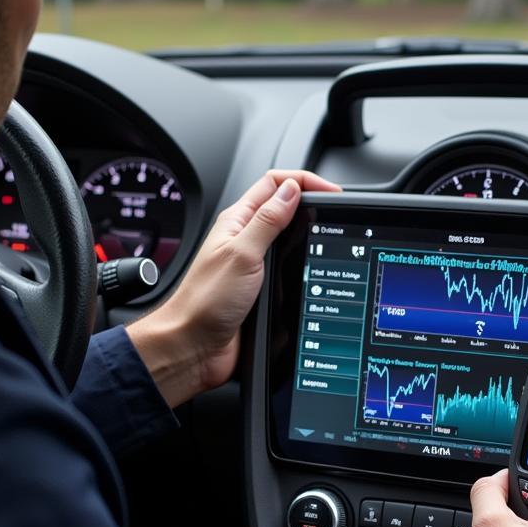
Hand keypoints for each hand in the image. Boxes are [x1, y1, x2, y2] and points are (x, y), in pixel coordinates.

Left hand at [127, 170, 340, 407]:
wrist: (193, 345)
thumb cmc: (205, 301)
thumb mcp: (242, 253)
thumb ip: (268, 220)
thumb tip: (292, 190)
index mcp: (237, 221)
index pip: (274, 184)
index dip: (304, 181)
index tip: (330, 192)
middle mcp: (245, 239)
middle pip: (284, 209)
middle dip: (309, 206)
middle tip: (333, 214)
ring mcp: (253, 264)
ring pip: (287, 240)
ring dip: (305, 237)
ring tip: (324, 237)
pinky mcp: (259, 288)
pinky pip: (285, 269)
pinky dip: (299, 266)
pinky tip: (308, 269)